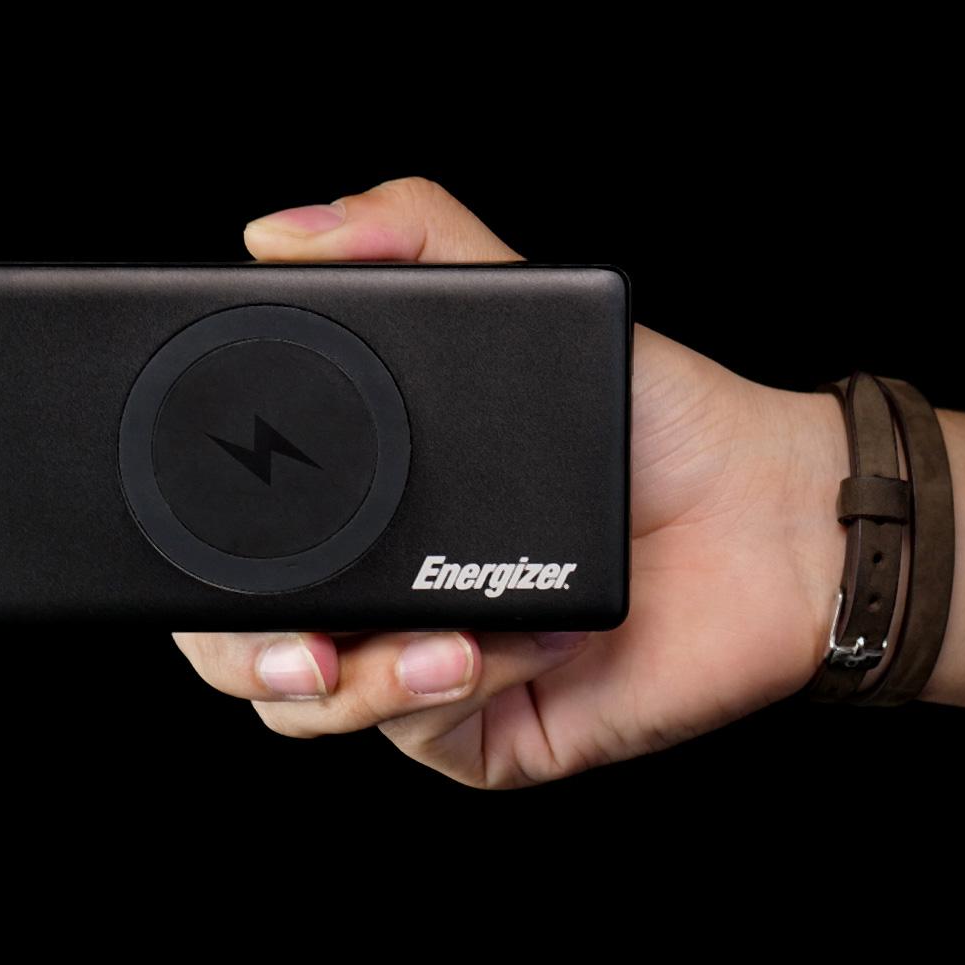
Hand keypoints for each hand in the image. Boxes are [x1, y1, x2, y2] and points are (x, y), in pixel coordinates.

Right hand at [173, 176, 850, 786]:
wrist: (771, 516)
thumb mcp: (526, 303)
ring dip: (359, 682)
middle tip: (295, 641)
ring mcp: (426, 668)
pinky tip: (524, 641)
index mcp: (366, 507)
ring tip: (448, 640)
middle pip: (240, 651)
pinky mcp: (484, 732)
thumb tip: (278, 232)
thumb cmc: (654, 420)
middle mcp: (382, 592)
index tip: (194, 528)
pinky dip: (459, 688)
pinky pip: (422, 732)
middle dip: (244, 655)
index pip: (236, 540)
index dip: (193, 551)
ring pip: (312, 711)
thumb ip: (412, 236)